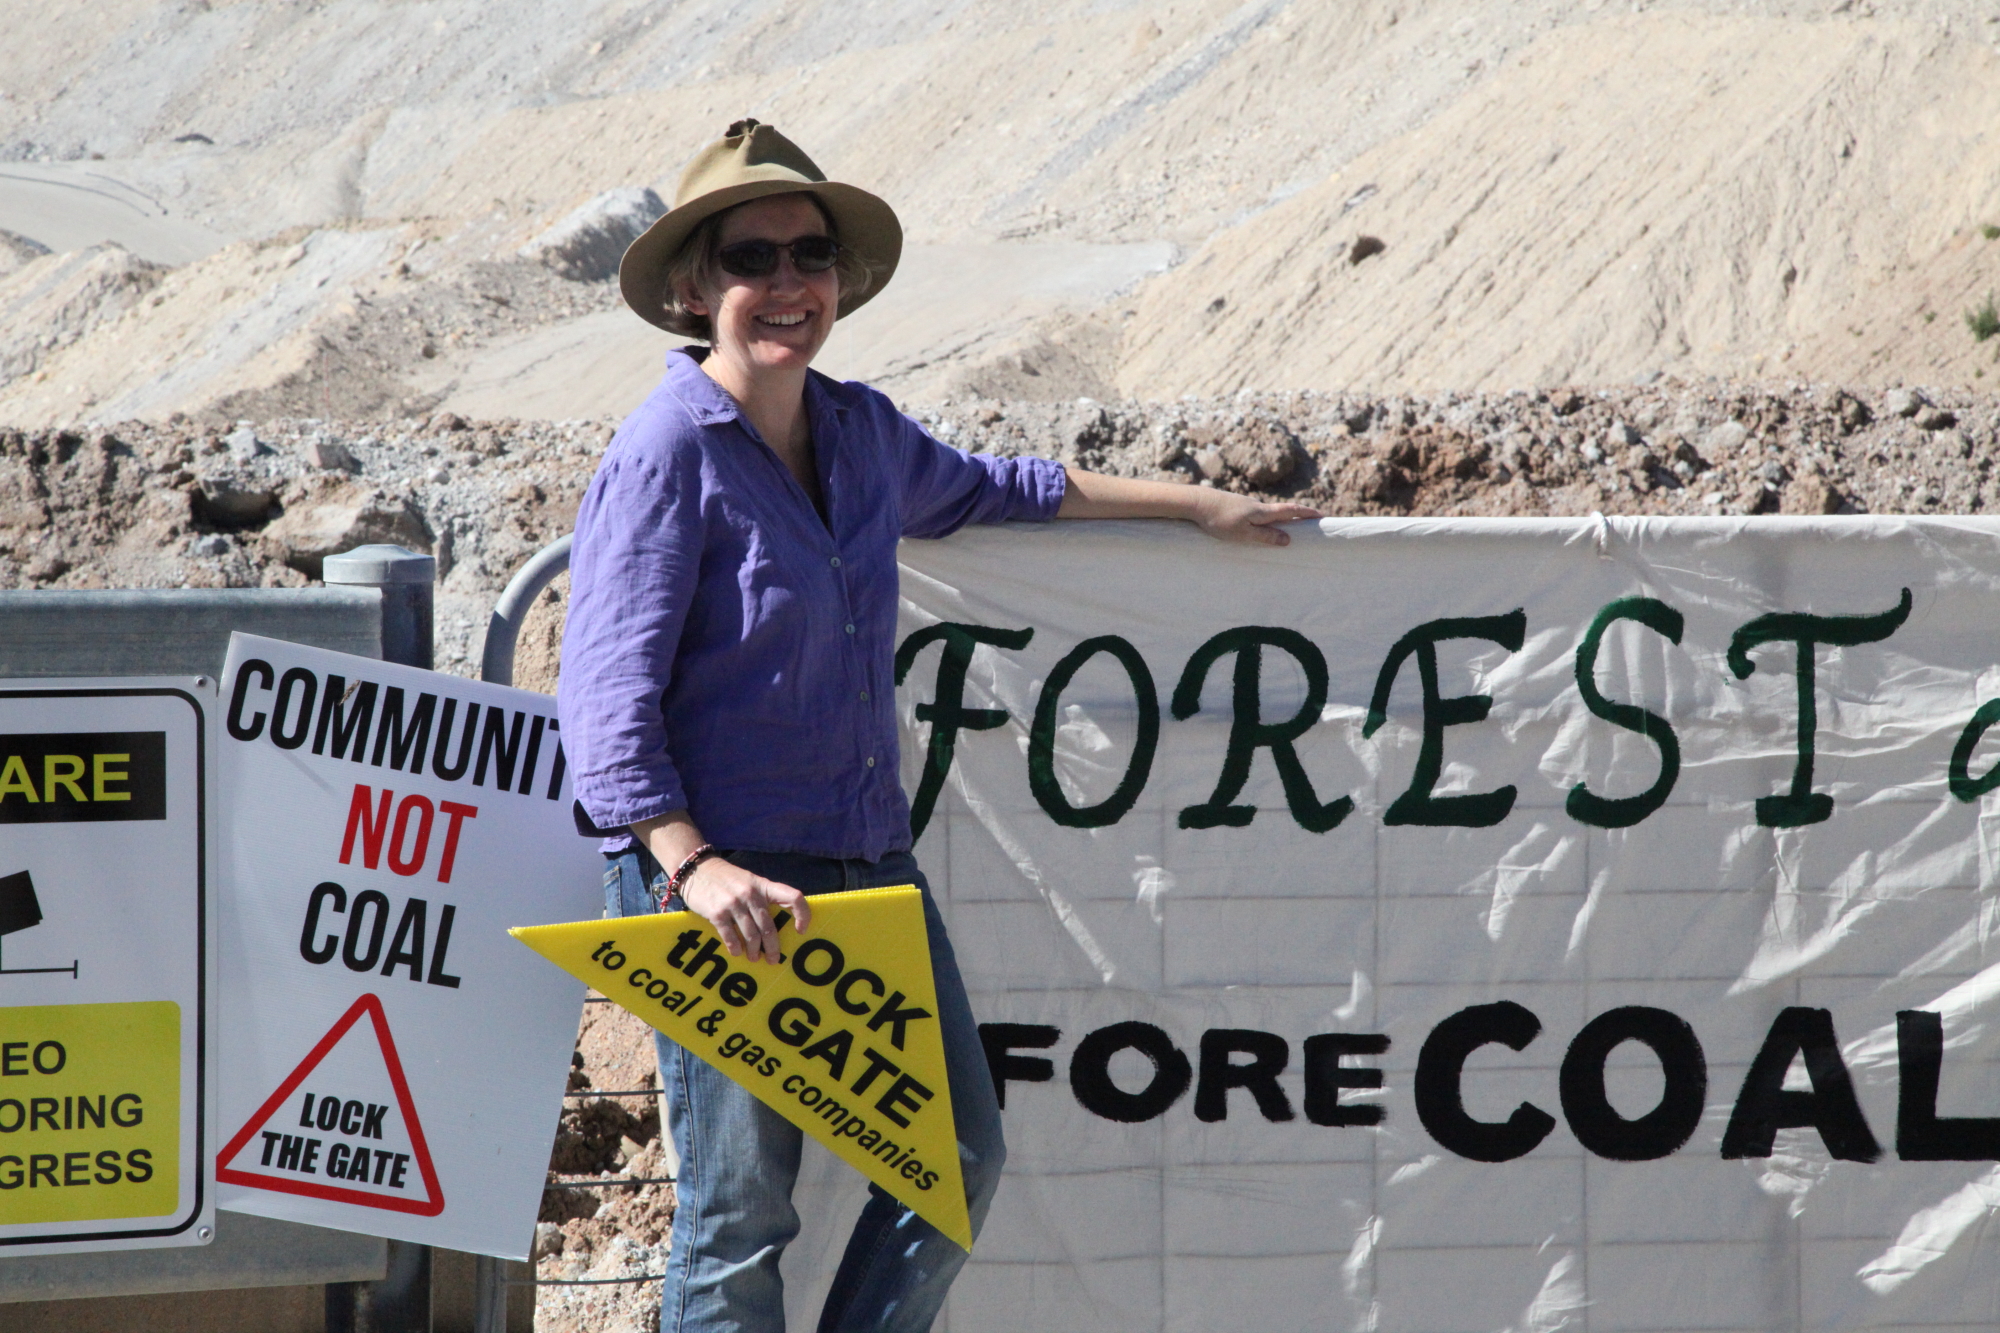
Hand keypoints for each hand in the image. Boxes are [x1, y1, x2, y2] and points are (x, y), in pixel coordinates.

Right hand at [679, 858, 810, 965]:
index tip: (801, 930)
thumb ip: (762, 898)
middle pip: (769, 926)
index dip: (802, 915)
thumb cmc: (727, 879)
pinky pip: (731, 936)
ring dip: (754, 951)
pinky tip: (737, 952)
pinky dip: (735, 948)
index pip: (793, 897)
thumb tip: (774, 927)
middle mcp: (751, 894)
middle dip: (773, 947)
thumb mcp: (749, 882)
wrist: (697, 870)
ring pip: (752, 935)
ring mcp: (733, 903)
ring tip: (755, 958)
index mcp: (763, 885)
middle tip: (774, 959)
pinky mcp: (717, 913)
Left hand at [1191, 490, 1324, 545]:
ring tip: (1290, 527)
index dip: (1307, 513)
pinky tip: (1260, 526)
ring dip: (1282, 518)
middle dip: (1298, 515)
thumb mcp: (1244, 533)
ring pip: (1268, 513)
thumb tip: (1288, 540)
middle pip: (1283, 510)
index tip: (1322, 516)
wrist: (1196, 502)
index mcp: (1262, 512)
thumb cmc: (1219, 520)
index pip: (1291, 511)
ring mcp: (1246, 505)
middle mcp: (1257, 506)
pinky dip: (1266, 519)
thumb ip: (1266, 537)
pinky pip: (1256, 515)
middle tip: (1312, 521)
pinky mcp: (1235, 507)